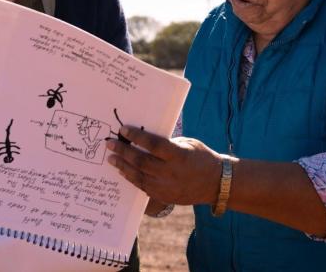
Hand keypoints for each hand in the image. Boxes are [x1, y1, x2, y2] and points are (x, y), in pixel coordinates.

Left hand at [106, 126, 221, 205]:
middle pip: (142, 161)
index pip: (154, 145)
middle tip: (110, 144)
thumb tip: (144, 138)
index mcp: (179, 155)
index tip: (123, 129)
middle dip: (123, 152)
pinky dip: (132, 178)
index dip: (137, 136)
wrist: (216, 183)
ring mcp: (167, 187)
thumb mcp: (187, 143)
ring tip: (111, 159)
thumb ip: (167, 142)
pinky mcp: (165, 197)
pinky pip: (144, 187)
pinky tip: (123, 171)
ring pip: (140, 176)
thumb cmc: (201, 156)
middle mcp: (172, 173)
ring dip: (123, 166)